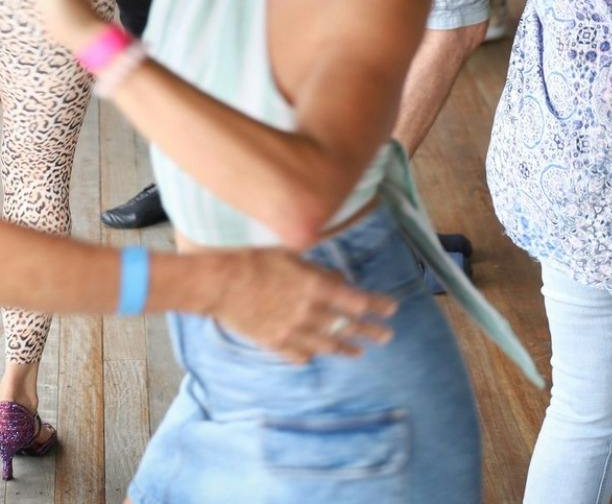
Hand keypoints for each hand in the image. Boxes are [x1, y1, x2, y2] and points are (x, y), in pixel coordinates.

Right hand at [207, 248, 395, 362]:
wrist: (219, 282)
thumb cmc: (253, 258)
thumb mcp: (291, 255)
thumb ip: (317, 271)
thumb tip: (338, 280)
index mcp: (316, 287)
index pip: (357, 300)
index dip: (377, 305)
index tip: (391, 308)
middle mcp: (309, 313)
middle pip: (347, 326)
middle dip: (370, 331)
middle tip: (386, 336)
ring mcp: (292, 331)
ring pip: (326, 345)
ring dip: (345, 348)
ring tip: (357, 352)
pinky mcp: (274, 342)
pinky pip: (298, 354)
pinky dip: (309, 355)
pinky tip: (315, 356)